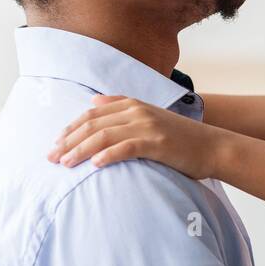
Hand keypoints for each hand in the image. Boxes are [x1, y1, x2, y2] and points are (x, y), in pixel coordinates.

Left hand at [48, 94, 225, 179]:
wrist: (213, 147)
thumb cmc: (180, 138)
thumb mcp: (150, 116)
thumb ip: (122, 108)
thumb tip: (93, 101)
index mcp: (133, 104)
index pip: (92, 114)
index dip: (71, 128)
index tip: (55, 143)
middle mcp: (137, 111)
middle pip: (93, 124)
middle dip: (69, 140)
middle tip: (51, 157)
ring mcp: (147, 126)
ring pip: (104, 136)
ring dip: (80, 150)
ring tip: (65, 163)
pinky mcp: (157, 143)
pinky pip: (126, 148)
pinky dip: (108, 155)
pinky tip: (94, 164)